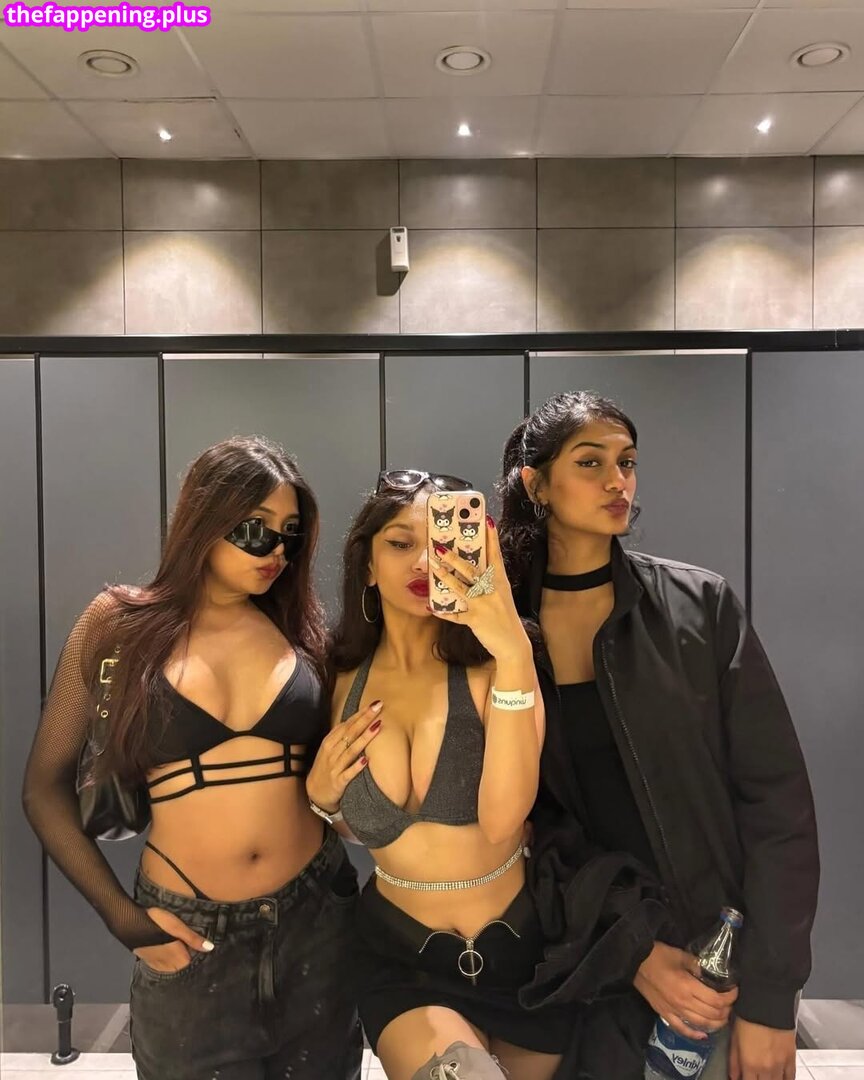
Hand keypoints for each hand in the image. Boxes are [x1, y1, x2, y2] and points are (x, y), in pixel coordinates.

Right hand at [134, 907, 214, 973]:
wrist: (130, 923)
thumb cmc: (157, 923)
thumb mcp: (177, 927)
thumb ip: (193, 939)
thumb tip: (210, 948)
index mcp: (178, 958)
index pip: (192, 964)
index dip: (196, 956)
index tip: (200, 950)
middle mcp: (168, 965)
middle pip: (181, 968)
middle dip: (187, 961)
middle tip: (191, 949)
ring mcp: (156, 964)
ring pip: (171, 968)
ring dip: (176, 963)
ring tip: (181, 951)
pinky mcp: (147, 960)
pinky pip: (161, 966)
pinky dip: (166, 963)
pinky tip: (167, 955)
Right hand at [306, 700, 382, 812]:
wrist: (315, 792)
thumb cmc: (325, 767)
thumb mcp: (329, 749)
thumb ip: (341, 735)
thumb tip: (356, 719)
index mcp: (330, 742)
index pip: (347, 724)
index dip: (361, 713)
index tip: (374, 704)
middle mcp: (332, 752)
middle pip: (351, 733)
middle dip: (365, 719)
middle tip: (378, 707)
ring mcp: (335, 766)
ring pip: (351, 750)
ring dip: (364, 738)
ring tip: (377, 726)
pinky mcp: (338, 782)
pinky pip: (348, 773)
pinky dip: (356, 766)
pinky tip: (366, 760)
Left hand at [430, 516, 528, 660]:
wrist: (513, 644)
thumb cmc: (505, 616)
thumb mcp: (502, 594)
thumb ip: (490, 581)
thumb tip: (473, 566)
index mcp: (500, 581)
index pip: (495, 555)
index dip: (491, 538)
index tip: (487, 520)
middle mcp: (492, 590)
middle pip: (472, 570)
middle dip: (455, 558)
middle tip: (440, 547)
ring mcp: (484, 605)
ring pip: (461, 588)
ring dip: (445, 577)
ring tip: (433, 567)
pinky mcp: (475, 620)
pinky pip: (456, 615)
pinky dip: (444, 612)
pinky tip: (432, 607)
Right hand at [634, 941, 737, 1039]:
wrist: (634, 961)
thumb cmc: (658, 955)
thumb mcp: (680, 955)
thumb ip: (697, 965)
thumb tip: (711, 972)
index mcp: (688, 987)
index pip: (717, 1000)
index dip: (730, 997)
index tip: (734, 990)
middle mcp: (683, 1003)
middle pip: (713, 1015)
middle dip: (726, 1010)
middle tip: (729, 1002)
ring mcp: (674, 1011)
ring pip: (702, 1025)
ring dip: (716, 1023)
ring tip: (721, 1015)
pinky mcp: (665, 1014)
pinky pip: (683, 1030)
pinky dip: (695, 1034)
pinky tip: (704, 1034)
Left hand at [729, 1017, 796, 1079]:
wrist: (768, 1005)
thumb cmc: (749, 1017)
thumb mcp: (734, 1038)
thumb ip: (734, 1061)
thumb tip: (733, 1076)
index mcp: (749, 1064)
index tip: (744, 1078)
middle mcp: (765, 1068)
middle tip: (754, 1075)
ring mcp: (780, 1065)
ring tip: (766, 1076)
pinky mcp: (791, 1058)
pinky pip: (791, 1077)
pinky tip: (781, 1078)